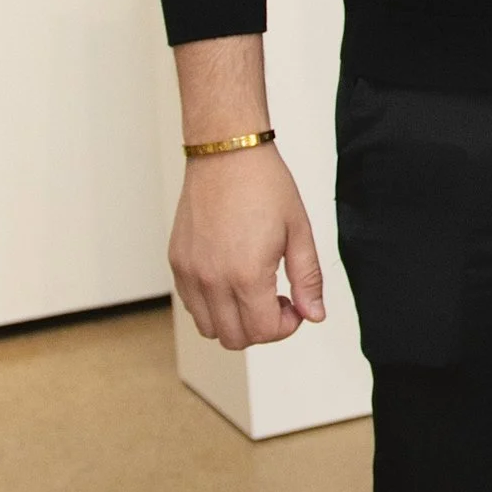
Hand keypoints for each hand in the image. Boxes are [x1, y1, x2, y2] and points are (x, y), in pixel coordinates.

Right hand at [170, 148, 326, 349]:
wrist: (226, 153)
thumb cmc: (264, 185)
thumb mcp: (299, 232)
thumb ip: (307, 279)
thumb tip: (314, 314)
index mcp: (246, 274)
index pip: (263, 331)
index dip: (285, 327)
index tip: (294, 306)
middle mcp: (211, 279)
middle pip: (234, 338)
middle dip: (262, 328)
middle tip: (277, 301)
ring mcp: (189, 272)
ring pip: (208, 328)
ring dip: (235, 321)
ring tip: (253, 292)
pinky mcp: (177, 262)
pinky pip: (191, 305)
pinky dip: (212, 306)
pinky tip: (231, 280)